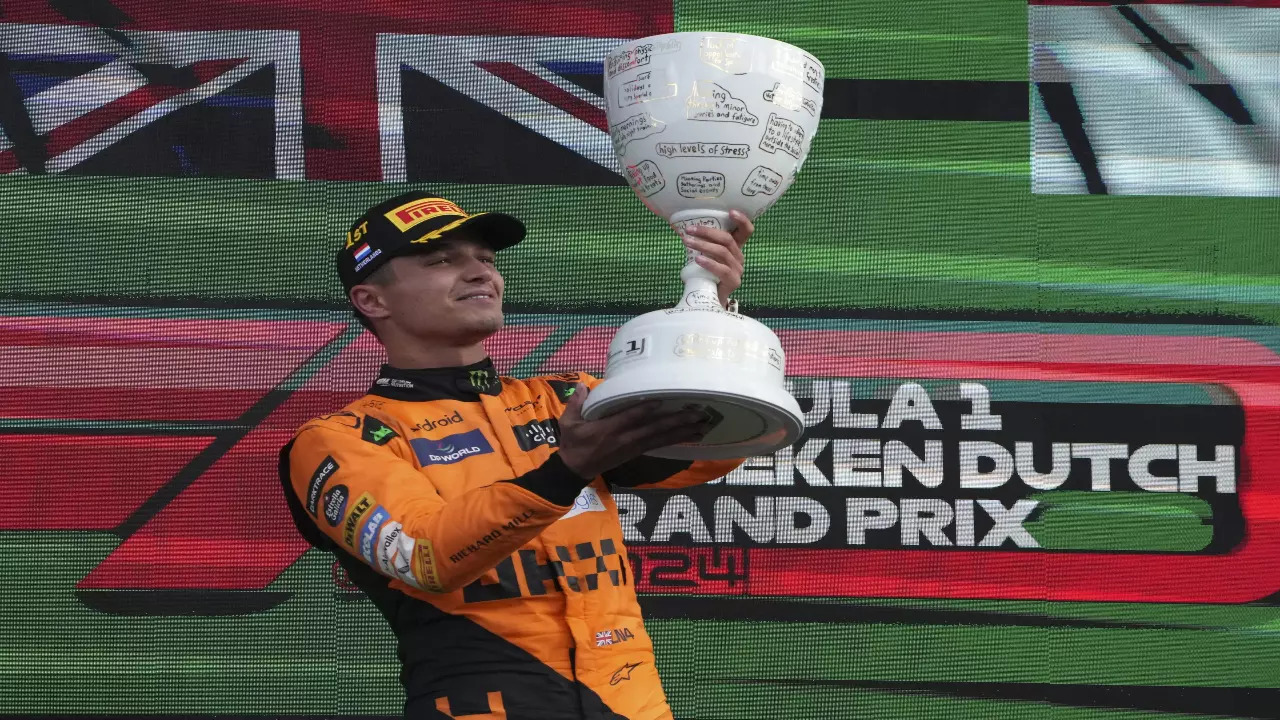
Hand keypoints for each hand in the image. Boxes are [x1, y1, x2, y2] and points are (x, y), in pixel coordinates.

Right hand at [556, 384, 711, 478]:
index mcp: (608, 429)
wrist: (575, 470)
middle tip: (698, 414)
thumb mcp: (568, 422)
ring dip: (683, 431)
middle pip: (654, 429)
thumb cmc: (573, 443)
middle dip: (677, 421)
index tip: (663, 400)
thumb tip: (583, 384)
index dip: (646, 410)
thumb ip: (576, 403)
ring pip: (661, 438)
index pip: (630, 418)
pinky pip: (659, 445)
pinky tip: (691, 436)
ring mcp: (633, 446)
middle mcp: (625, 438)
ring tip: (703, 425)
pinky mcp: (637, 452)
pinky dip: (676, 440)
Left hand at [681, 209, 751, 307]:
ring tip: (686, 242)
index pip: (746, 231)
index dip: (742, 220)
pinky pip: (722, 269)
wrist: (710, 298)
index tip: (730, 211)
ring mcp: (738, 269)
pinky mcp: (734, 281)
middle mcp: (739, 256)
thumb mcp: (705, 255)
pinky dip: (709, 263)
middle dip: (707, 232)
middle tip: (689, 229)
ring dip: (702, 245)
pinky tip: (697, 259)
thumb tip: (681, 227)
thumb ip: (702, 243)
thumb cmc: (706, 273)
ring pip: (722, 252)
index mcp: (735, 247)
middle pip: (728, 239)